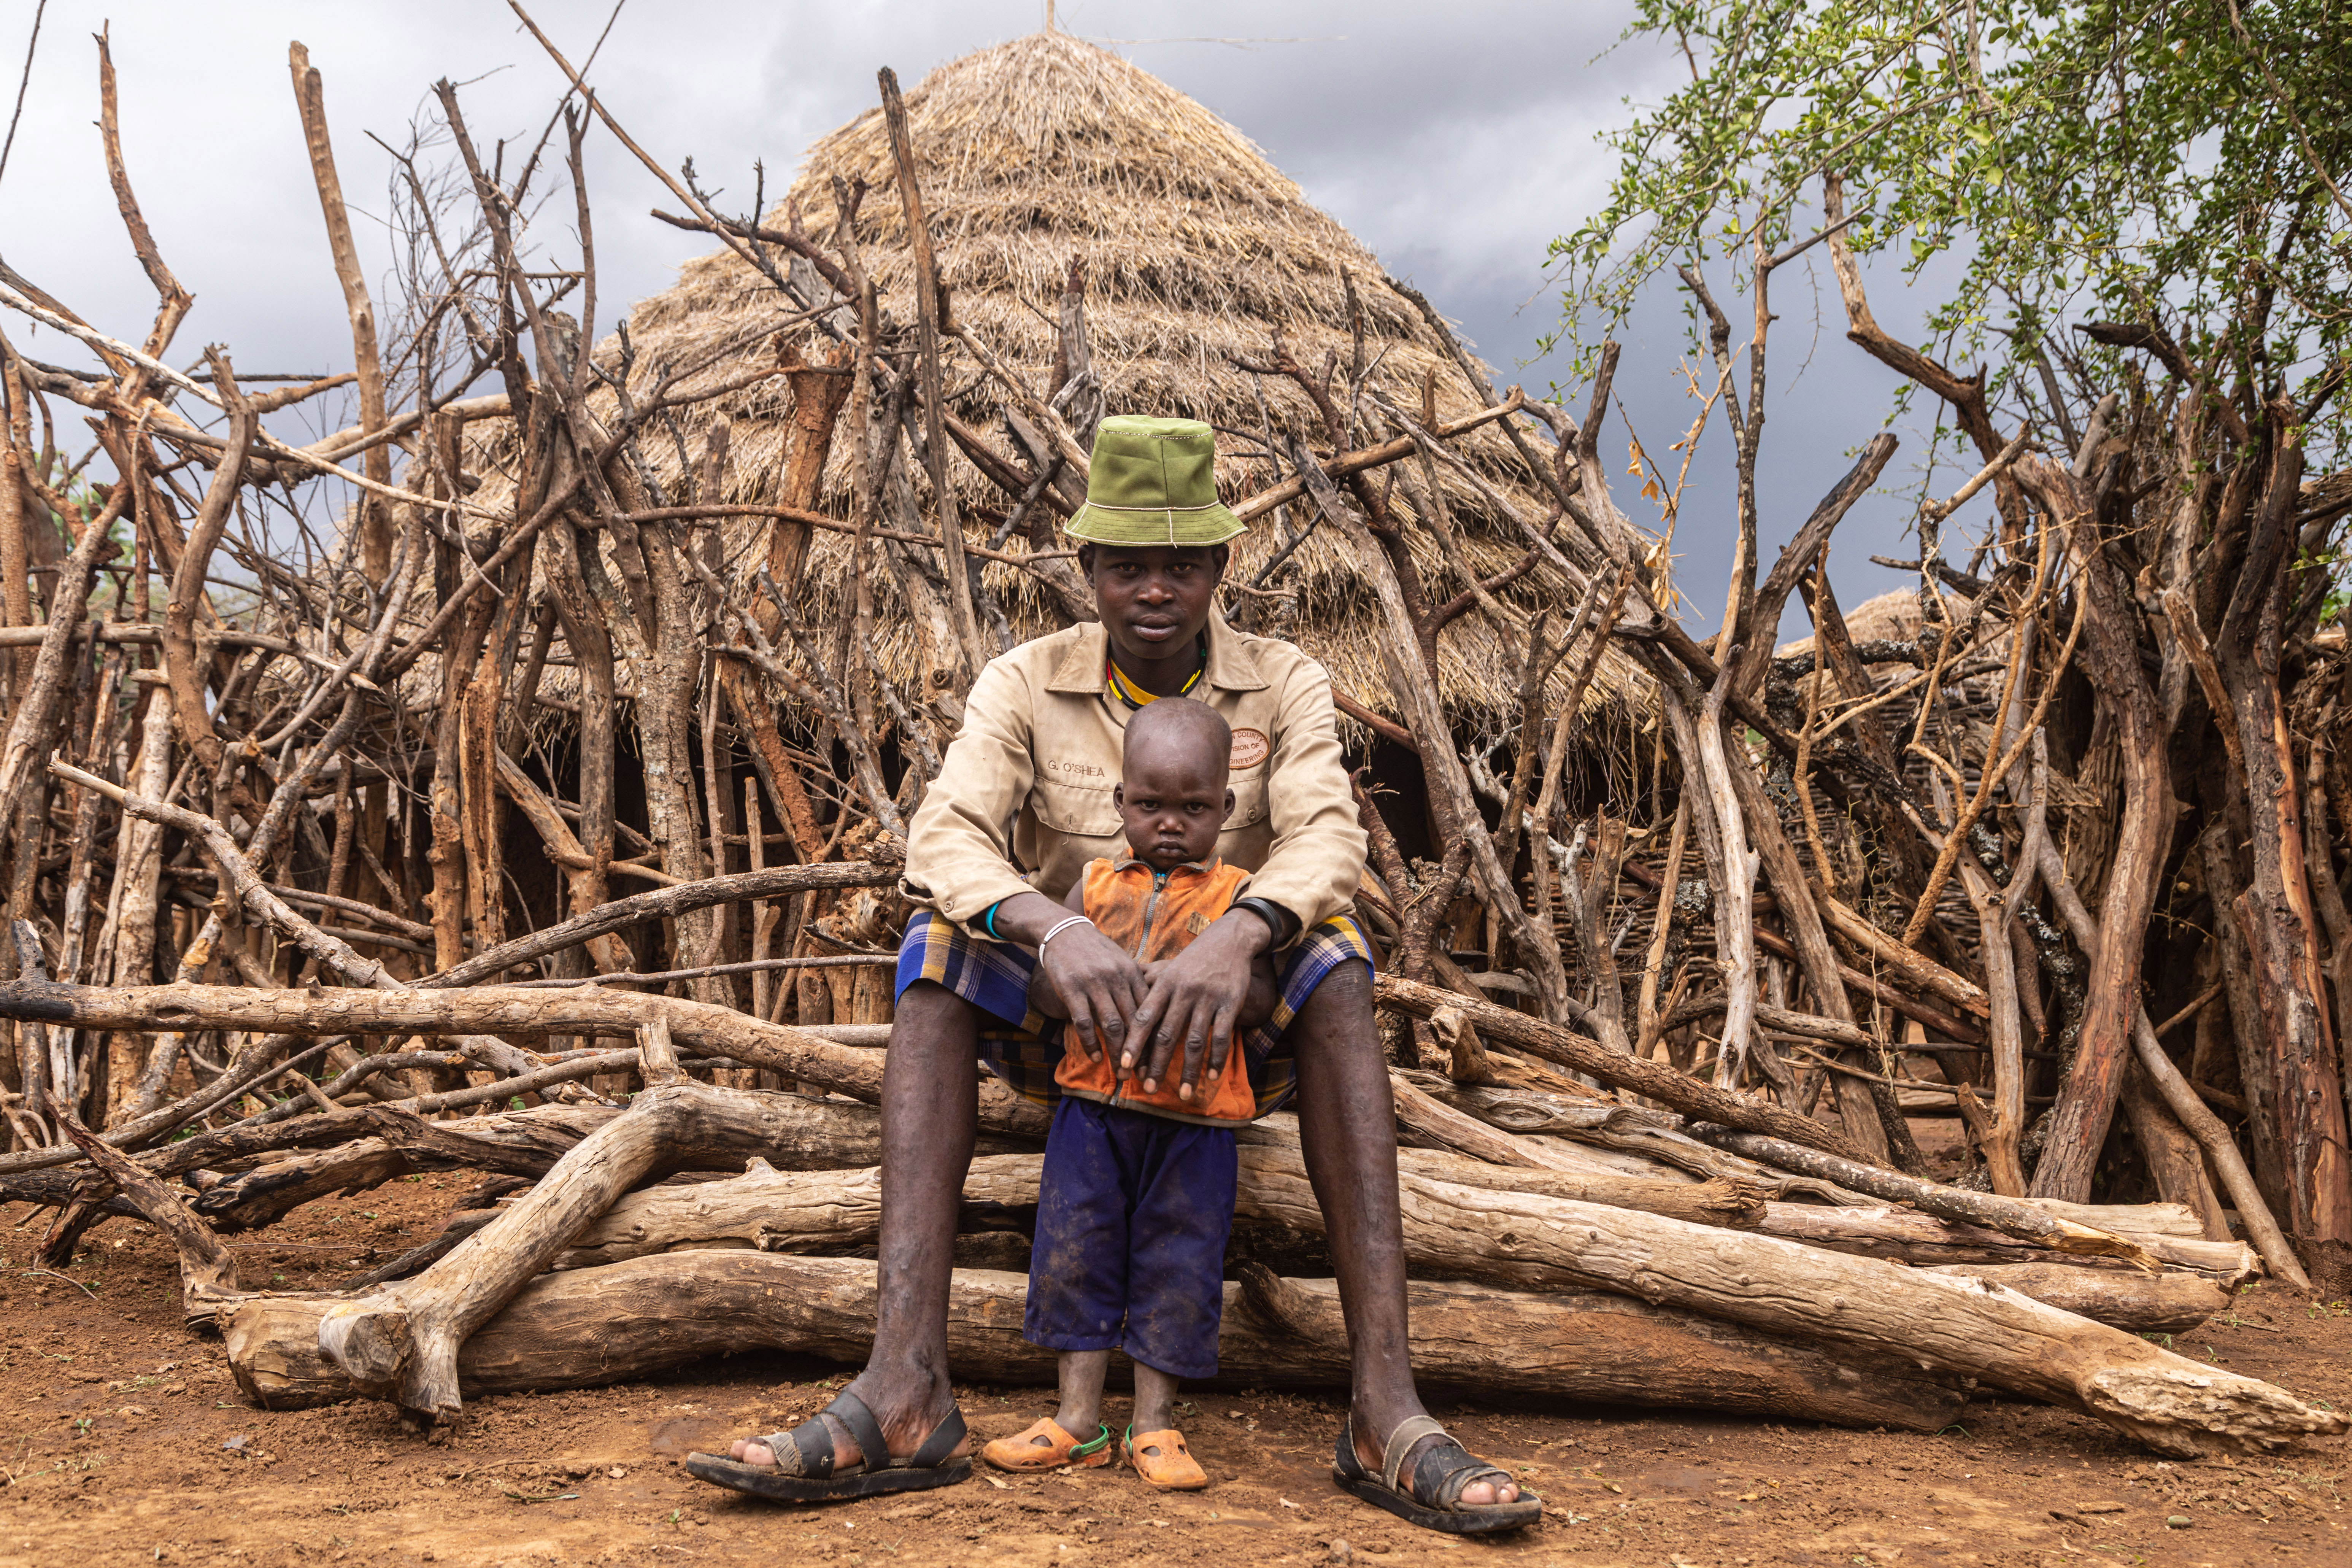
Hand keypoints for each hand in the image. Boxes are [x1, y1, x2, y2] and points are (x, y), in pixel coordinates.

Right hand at [1036, 921, 1145, 1062]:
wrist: (1064, 930)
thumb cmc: (1096, 950)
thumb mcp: (1121, 961)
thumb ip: (1135, 985)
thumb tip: (1153, 1012)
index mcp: (1132, 973)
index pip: (1149, 1011)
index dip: (1155, 1039)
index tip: (1159, 1061)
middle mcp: (1116, 979)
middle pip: (1134, 1022)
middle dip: (1141, 1053)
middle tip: (1143, 1077)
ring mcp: (1094, 984)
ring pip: (1112, 1025)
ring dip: (1118, 1054)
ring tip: (1122, 1074)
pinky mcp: (1071, 989)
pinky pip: (1084, 1022)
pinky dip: (1091, 1043)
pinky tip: (1095, 1058)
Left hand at [1130, 913, 1271, 1099]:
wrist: (1229, 940)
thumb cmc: (1193, 959)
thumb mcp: (1167, 967)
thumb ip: (1145, 984)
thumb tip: (1119, 997)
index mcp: (1164, 984)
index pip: (1144, 1017)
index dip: (1133, 1043)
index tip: (1124, 1065)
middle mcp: (1183, 992)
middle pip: (1167, 1034)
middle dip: (1156, 1064)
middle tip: (1148, 1089)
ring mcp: (1207, 998)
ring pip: (1194, 1040)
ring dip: (1188, 1070)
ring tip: (1183, 1094)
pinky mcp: (1230, 1003)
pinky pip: (1221, 1036)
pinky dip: (1216, 1059)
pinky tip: (1211, 1076)